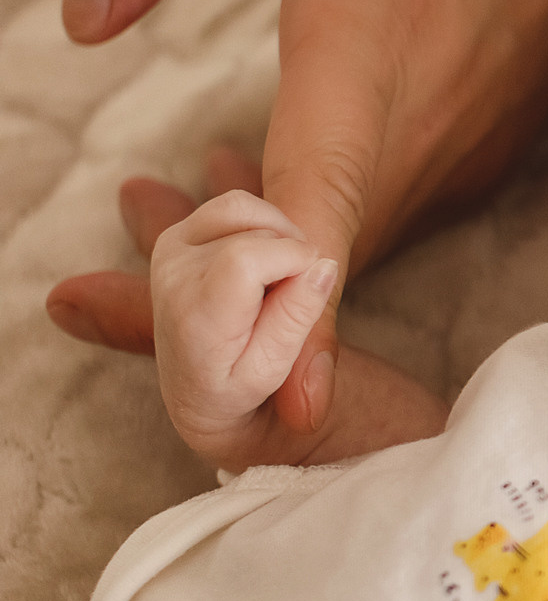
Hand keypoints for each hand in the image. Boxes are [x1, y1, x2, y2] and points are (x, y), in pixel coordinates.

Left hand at [45, 0, 547, 427]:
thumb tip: (84, 21)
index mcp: (363, 39)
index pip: (325, 197)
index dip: (293, 307)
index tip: (280, 410)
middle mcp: (417, 128)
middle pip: (301, 269)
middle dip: (191, 313)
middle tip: (79, 304)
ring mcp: (449, 162)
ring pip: (326, 262)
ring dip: (232, 271)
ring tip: (136, 226)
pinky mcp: (461, 176)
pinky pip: (356, 236)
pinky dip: (288, 242)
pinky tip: (232, 183)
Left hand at [149, 192, 337, 468]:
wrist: (194, 396)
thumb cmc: (238, 389)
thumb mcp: (274, 373)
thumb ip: (300, 322)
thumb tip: (323, 269)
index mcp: (196, 316)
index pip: (249, 257)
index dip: (296, 260)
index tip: (313, 285)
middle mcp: (174, 275)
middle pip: (256, 234)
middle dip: (293, 254)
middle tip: (292, 298)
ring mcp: (171, 250)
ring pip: (242, 208)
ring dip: (278, 232)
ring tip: (282, 276)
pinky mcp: (177, 236)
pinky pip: (233, 205)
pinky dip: (262, 223)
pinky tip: (265, 259)